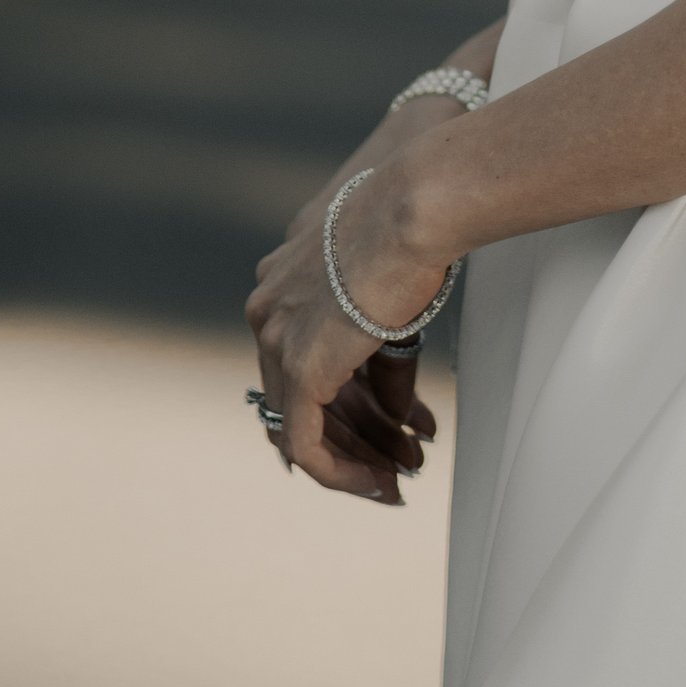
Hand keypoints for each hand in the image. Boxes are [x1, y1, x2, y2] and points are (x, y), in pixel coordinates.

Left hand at [245, 167, 448, 503]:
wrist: (417, 202)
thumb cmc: (415, 224)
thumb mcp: (392, 296)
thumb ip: (385, 364)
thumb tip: (398, 419)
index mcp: (283, 277)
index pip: (306, 356)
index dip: (350, 399)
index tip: (389, 423)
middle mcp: (268, 307)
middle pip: (305, 394)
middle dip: (358, 434)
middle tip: (400, 461)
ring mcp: (278, 338)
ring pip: (305, 426)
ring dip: (357, 457)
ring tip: (401, 478)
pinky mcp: (300, 369)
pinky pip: (306, 447)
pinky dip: (341, 472)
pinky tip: (380, 484)